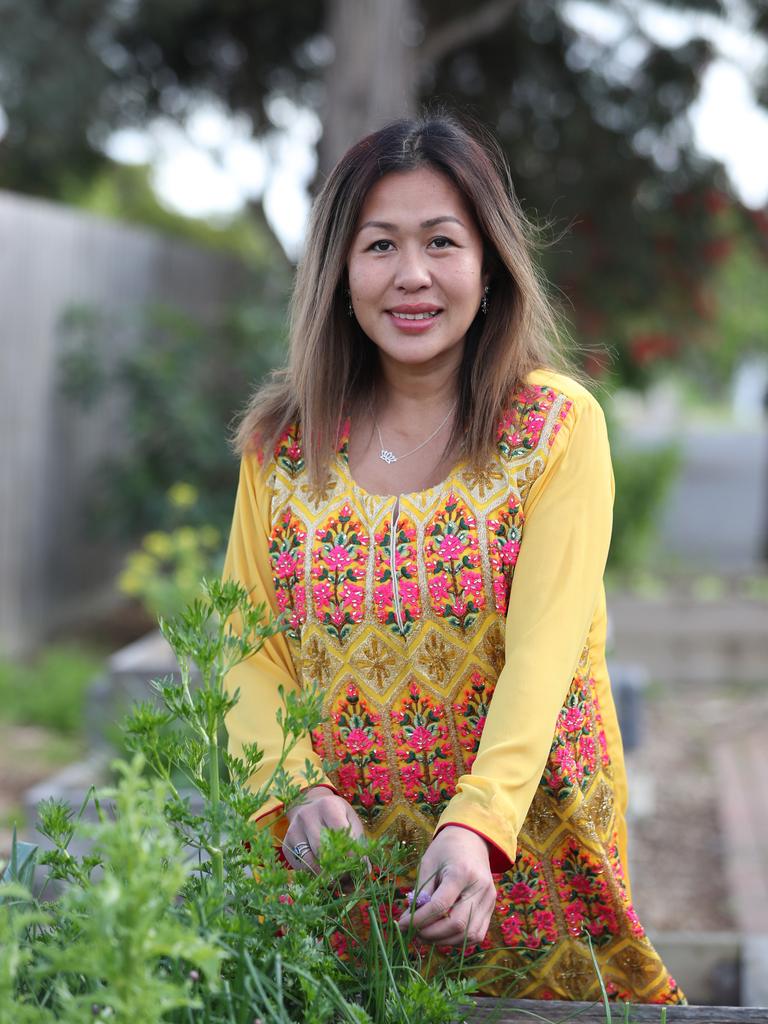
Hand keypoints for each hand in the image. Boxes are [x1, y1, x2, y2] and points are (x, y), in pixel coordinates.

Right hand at [282, 787, 365, 872]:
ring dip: (324, 875)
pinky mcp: (286, 844)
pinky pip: (300, 866)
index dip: (348, 852)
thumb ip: (358, 843)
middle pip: (321, 848)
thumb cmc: (337, 816)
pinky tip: (323, 874)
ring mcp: (293, 830)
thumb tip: (365, 870)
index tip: (356, 866)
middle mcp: (307, 816)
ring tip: (337, 880)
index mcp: (327, 806)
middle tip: (347, 878)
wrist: (312, 806)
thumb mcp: (351, 821)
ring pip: (309, 860)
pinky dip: (313, 874)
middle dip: (336, 867)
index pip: (338, 832)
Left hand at [397, 826, 495, 947]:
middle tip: (414, 933)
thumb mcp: (428, 864)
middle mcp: (480, 888)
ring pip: (469, 935)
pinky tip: (443, 933)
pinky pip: (477, 934)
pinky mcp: (491, 907)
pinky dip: (458, 939)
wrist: (471, 839)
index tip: (402, 925)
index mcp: (462, 872)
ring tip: (426, 934)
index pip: (440, 905)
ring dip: (445, 941)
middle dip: (432, 934)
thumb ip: (421, 893)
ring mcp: (489, 900)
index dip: (419, 919)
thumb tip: (407, 921)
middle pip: (457, 924)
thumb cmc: (446, 849)